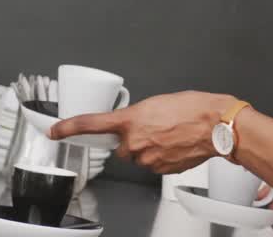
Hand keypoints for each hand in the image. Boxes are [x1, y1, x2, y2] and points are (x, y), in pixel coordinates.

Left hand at [50, 91, 234, 173]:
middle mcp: (135, 141)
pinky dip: (163, 156)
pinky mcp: (160, 170)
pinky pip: (155, 164)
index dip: (69, 127)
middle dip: (135, 139)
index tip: (55, 131)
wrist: (217, 125)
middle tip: (157, 128)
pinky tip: (177, 145)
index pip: (91, 124)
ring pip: (140, 156)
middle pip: (123, 146)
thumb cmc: (195, 108)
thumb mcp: (160, 102)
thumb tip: (138, 125)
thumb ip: (140, 116)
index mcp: (132, 120)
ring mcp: (147, 158)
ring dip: (151, 147)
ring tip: (172, 134)